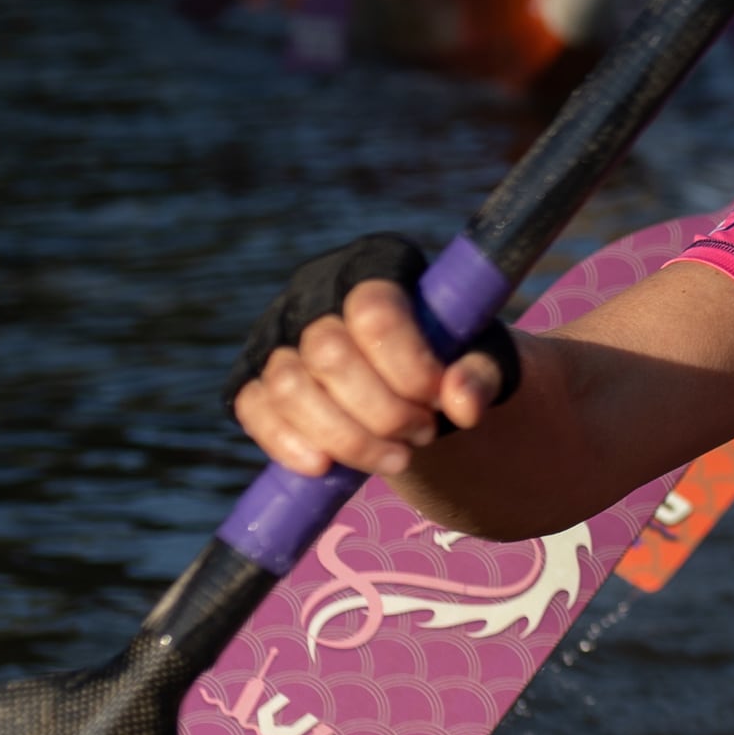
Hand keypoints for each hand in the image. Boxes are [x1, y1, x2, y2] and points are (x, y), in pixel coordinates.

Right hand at [233, 254, 512, 481]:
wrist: (409, 384)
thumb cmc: (448, 358)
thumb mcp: (481, 358)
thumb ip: (481, 374)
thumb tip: (462, 403)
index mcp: (375, 266)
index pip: (374, 310)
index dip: (407, 364)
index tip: (438, 399)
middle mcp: (315, 291)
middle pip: (329, 354)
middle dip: (382, 411)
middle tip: (423, 434)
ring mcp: (276, 333)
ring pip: (289, 387)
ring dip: (346, 437)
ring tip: (396, 457)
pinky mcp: (252, 377)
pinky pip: (254, 409)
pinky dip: (288, 444)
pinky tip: (326, 468)